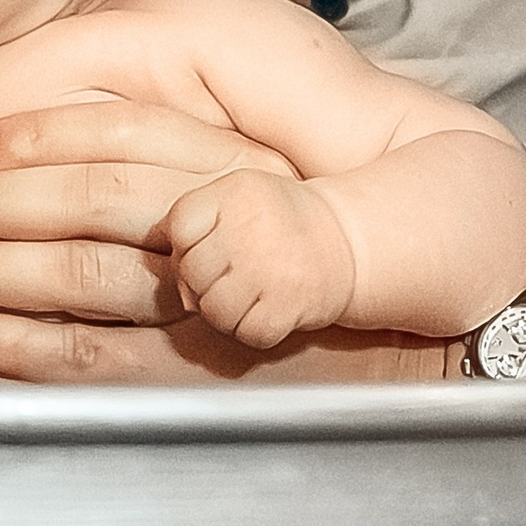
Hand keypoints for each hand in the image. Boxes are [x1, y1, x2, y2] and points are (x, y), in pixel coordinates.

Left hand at [0, 101, 452, 383]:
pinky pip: (94, 356)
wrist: (430, 355)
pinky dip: (17, 343)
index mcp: (245, 166)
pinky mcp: (205, 374)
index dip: (34, 136)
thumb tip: (71, 130)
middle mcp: (235, 227)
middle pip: (91, 204)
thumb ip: (190, 156)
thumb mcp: (270, 183)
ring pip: (82, 280)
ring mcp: (221, 308)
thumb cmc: (327, 260)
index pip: (125, 135)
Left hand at [162, 168, 356, 346]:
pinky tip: (265, 313)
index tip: (206, 250)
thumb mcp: (235, 199)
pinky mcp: (294, 304)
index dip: (184, 246)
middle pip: (192, 271)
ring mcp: (274, 267)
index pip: (179, 226)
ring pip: (213, 309)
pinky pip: (247, 333)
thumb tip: (176, 283)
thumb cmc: (278, 223)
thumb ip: (194, 226)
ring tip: (243, 299)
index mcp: (235, 192)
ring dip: (223, 313)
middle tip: (226, 279)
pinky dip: (252, 331)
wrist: (349, 240)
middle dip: (200, 283)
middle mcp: (253, 226)